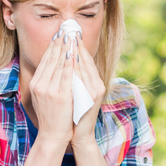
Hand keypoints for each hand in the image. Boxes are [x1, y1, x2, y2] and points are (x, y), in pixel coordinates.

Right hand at [28, 30, 75, 148]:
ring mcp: (49, 90)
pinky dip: (70, 63)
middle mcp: (40, 85)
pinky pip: (66, 75)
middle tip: (67, 29)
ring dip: (66, 48)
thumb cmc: (51, 118)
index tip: (59, 34)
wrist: (52, 136)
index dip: (52, 46)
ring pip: (59, 64)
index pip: (45, 60)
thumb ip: (47, 83)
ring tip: (72, 36)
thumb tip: (54, 67)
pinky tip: (75, 54)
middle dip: (60, 43)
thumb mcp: (44, 98)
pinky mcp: (60, 95)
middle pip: (51, 59)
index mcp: (36, 84)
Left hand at [71, 34, 106, 149]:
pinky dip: (78, 67)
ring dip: (77, 51)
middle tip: (69, 30)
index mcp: (95, 82)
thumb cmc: (75, 114)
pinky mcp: (93, 97)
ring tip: (69, 38)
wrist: (80, 134)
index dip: (79, 46)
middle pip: (87, 60)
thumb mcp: (76, 94)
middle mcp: (97, 85)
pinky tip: (72, 57)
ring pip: (86, 67)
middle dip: (77, 45)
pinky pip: (83, 78)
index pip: (86, 60)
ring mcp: (96, 90)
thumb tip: (68, 62)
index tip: (71, 33)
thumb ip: (75, 79)